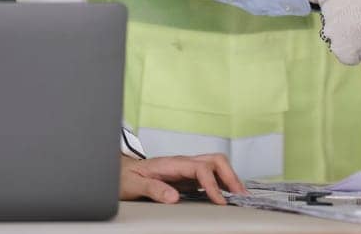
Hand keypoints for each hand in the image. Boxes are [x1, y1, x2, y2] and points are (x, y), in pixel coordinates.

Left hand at [119, 153, 245, 203]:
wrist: (120, 172)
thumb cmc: (126, 177)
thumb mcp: (134, 184)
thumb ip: (153, 189)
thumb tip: (173, 197)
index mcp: (171, 164)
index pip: (200, 168)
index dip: (212, 184)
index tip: (219, 201)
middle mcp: (182, 163)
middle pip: (215, 160)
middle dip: (230, 175)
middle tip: (240, 195)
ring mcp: (186, 168)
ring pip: (215, 165)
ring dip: (229, 177)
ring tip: (239, 195)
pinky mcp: (187, 176)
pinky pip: (210, 175)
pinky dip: (222, 182)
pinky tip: (226, 194)